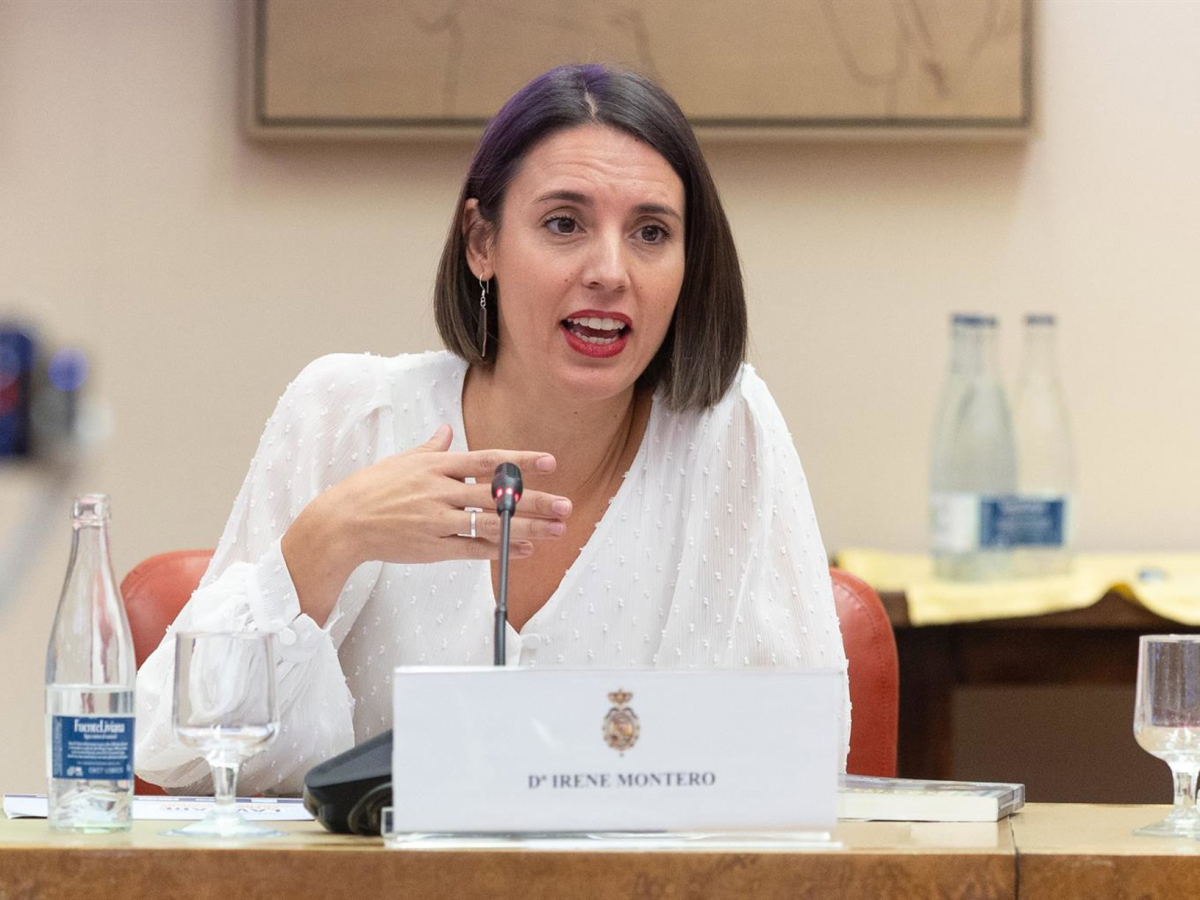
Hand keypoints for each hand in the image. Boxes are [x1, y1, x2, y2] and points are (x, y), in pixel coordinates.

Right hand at [328, 423, 569, 563]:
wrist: (343, 523)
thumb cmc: (372, 488)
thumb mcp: (403, 460)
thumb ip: (431, 448)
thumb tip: (447, 431)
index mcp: (436, 465)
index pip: (488, 460)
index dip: (521, 462)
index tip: (549, 463)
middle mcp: (441, 490)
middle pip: (496, 496)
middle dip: (535, 501)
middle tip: (565, 506)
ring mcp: (438, 520)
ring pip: (491, 524)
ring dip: (527, 528)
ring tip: (555, 530)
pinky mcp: (433, 547)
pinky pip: (474, 549)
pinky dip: (501, 549)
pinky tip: (525, 549)